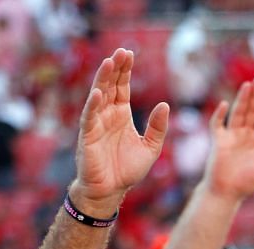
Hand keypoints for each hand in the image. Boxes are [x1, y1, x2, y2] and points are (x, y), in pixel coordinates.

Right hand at [70, 49, 169, 216]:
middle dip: (115, 68)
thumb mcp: (150, 148)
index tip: (130, 53)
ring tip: (109, 62)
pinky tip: (98, 93)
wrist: (111, 191)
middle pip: (110, 85)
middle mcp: (107, 115)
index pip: (122, 86)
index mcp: (121, 114)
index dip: (125, 70)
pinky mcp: (88, 136)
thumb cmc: (127, 171)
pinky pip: (90, 117)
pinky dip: (93, 105)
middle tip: (121, 51)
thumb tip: (165, 105)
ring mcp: (96, 123)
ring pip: (98, 95)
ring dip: (103, 79)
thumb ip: (158, 127)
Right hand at [201, 78, 253, 203]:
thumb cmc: (245, 183)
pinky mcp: (218, 141)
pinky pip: (217, 124)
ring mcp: (231, 137)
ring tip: (247, 85)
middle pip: (250, 112)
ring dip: (242, 100)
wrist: (226, 193)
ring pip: (237, 114)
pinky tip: (224, 104)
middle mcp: (244, 136)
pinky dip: (219, 115)